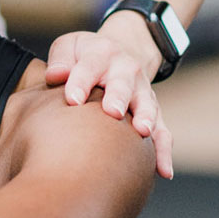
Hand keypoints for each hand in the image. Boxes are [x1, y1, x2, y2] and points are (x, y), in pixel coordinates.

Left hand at [46, 16, 175, 178]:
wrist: (119, 54)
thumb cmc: (84, 56)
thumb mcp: (70, 47)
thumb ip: (61, 59)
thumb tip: (54, 75)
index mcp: (102, 55)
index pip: (89, 67)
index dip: (81, 82)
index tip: (72, 99)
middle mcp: (126, 71)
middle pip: (123, 84)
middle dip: (118, 97)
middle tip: (112, 112)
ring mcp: (142, 93)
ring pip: (147, 106)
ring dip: (146, 118)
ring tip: (142, 132)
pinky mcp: (153, 113)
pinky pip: (163, 133)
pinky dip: (164, 151)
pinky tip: (163, 171)